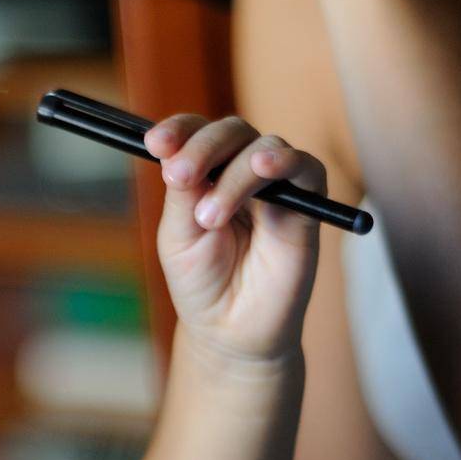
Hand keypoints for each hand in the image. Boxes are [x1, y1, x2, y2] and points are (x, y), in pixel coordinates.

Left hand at [144, 115, 326, 362]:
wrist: (231, 329)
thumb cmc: (202, 283)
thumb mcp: (178, 238)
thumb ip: (182, 195)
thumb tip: (177, 153)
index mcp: (204, 175)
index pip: (194, 134)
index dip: (177, 130)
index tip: (154, 142)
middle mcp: (240, 172)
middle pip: (229, 132)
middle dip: (201, 148)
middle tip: (180, 176)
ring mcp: (274, 186)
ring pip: (262, 147)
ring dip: (234, 175)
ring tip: (210, 218)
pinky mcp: (306, 203)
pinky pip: (305, 166)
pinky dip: (284, 161)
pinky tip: (263, 170)